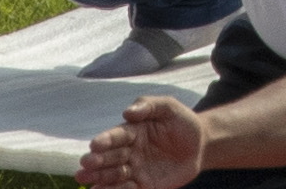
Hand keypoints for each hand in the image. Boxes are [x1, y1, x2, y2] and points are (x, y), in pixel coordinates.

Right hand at [83, 97, 213, 188]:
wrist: (201, 144)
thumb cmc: (182, 121)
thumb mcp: (168, 107)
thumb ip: (148, 106)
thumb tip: (127, 112)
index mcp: (132, 132)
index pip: (116, 136)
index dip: (105, 141)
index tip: (94, 145)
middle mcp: (130, 152)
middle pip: (111, 158)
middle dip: (97, 163)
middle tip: (84, 167)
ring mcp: (137, 170)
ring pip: (115, 177)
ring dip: (101, 181)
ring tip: (86, 184)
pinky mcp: (146, 186)